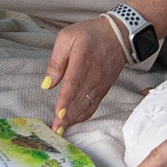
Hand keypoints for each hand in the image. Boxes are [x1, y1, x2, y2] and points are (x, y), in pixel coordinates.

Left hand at [41, 15, 127, 130]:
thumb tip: (47, 84)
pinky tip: (72, 123)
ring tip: (60, 132)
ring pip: (85, 107)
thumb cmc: (90, 34)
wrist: (119, 35)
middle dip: (66, 118)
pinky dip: (82, 117)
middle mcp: (93, 76)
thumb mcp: (67, 37)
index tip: (58, 114)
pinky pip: (92, 107)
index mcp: (82, 60)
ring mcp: (99, 85)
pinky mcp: (103, 89)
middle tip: (55, 132)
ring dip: (73, 120)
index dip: (66, 100)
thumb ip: (56, 61)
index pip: (73, 83)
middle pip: (78, 101)